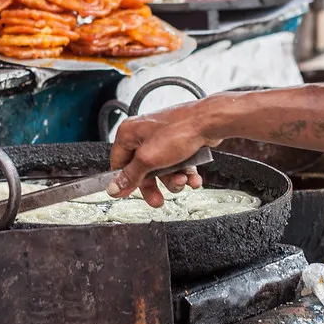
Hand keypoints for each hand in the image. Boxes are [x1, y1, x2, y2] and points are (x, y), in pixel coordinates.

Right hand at [107, 99, 222, 207]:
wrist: (210, 122)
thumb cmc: (179, 131)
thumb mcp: (149, 159)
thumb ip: (131, 176)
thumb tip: (113, 188)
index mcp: (129, 133)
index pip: (118, 162)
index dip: (124, 180)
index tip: (130, 193)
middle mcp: (143, 134)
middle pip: (141, 170)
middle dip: (153, 186)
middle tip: (158, 201)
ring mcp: (162, 138)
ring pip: (162, 169)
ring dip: (173, 180)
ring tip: (183, 181)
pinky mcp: (178, 141)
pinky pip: (177, 163)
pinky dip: (185, 173)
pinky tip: (193, 178)